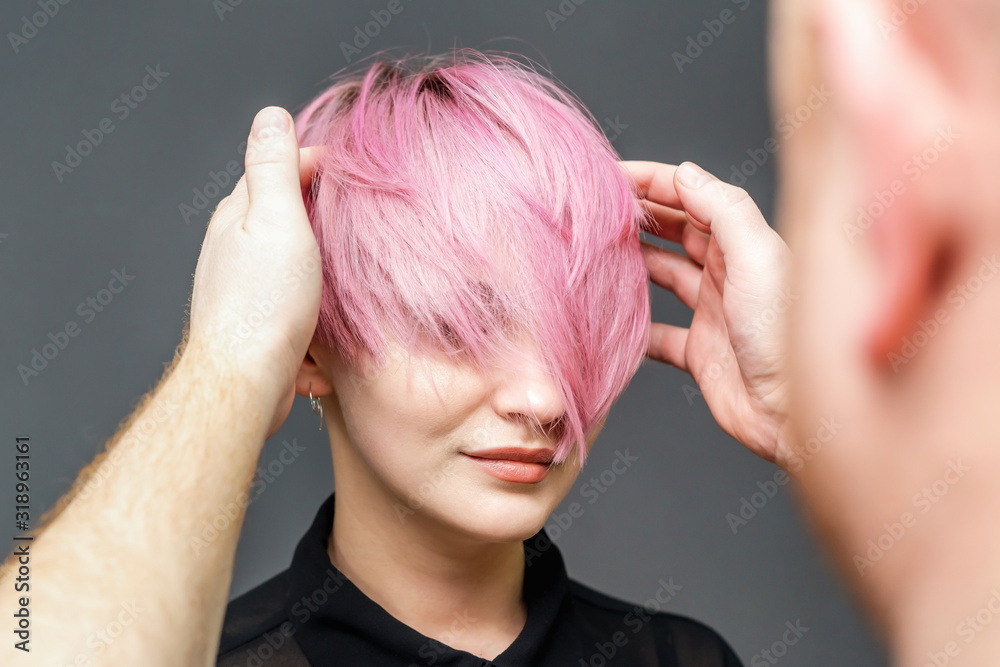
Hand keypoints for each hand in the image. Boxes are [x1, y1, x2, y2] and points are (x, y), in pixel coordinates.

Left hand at [187, 106, 322, 434]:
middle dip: (322, 220)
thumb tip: (271, 115)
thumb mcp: (275, 220)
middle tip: (361, 227)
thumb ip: (273, 167)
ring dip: (323, 277)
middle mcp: (234, 250)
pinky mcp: (259, 330)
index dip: (316, 163)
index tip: (353, 172)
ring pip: (294, 270)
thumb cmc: (263, 303)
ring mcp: (245, 292)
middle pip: (286, 220)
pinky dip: (314, 325)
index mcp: (237, 216)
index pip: (278, 171)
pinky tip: (326, 340)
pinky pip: (295, 316)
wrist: (244, 383)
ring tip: (352, 286)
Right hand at [622, 161, 792, 465]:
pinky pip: (657, 333)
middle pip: (675, 231)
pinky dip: (633, 326)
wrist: (793, 413)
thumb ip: (723, 210)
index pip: (690, 197)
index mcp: (743, 243)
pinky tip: (609, 318)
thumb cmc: (784, 334)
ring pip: (663, 275)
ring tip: (596, 252)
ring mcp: (712, 312)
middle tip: (595, 210)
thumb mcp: (757, 258)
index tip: (609, 177)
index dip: (652, 182)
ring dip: (633, 262)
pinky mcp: (700, 353)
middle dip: (638, 216)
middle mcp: (727, 273)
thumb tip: (685, 172)